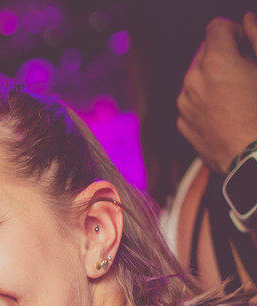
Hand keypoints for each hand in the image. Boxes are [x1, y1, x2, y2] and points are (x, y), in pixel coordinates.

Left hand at [177, 13, 256, 173]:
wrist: (255, 159)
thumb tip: (247, 19)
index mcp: (216, 62)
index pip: (217, 27)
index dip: (235, 33)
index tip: (247, 47)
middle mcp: (193, 80)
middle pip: (204, 52)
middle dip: (224, 56)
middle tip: (246, 73)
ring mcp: (185, 104)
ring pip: (197, 78)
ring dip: (214, 79)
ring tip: (239, 97)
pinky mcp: (183, 124)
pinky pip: (192, 103)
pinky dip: (206, 102)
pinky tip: (228, 115)